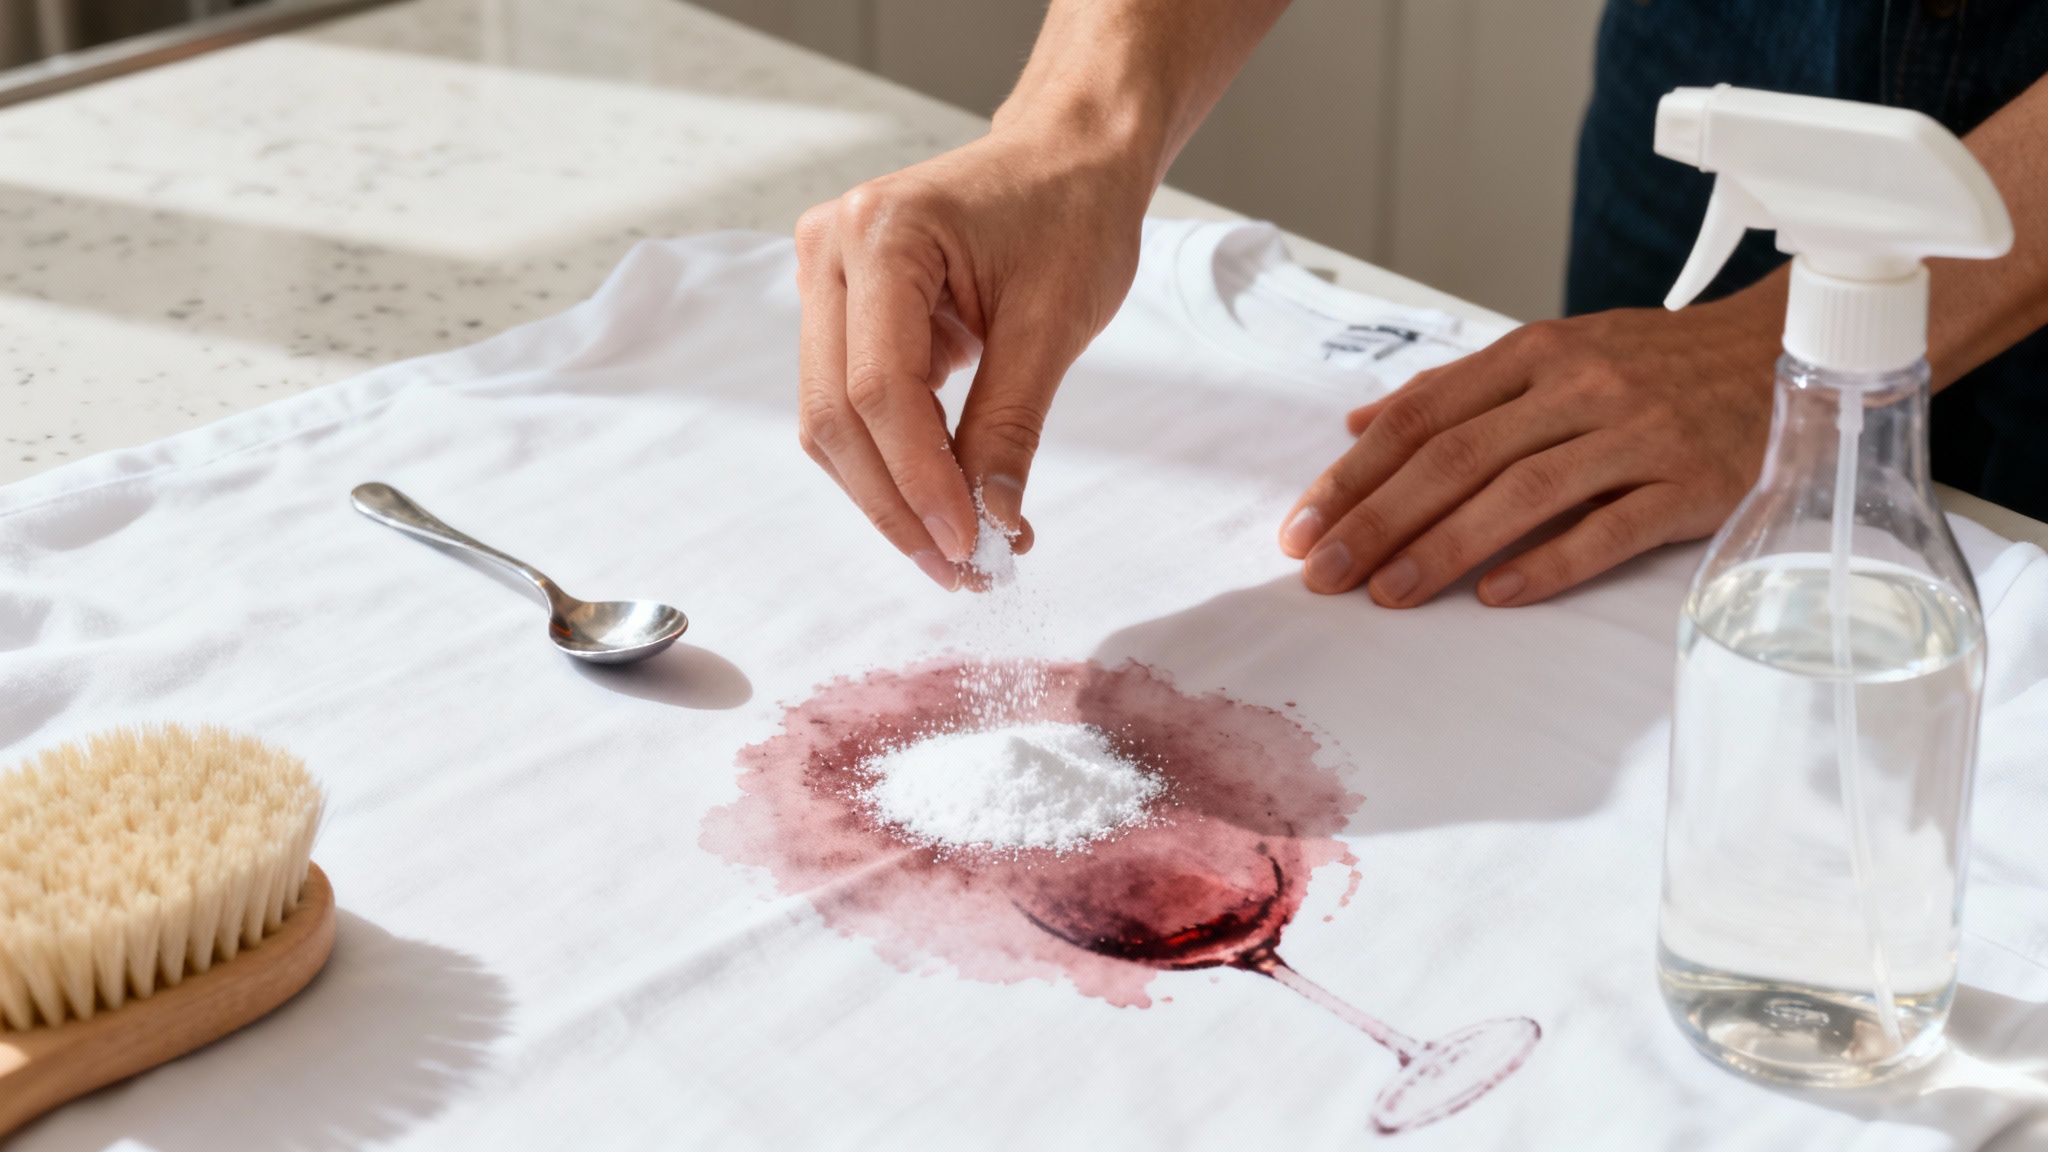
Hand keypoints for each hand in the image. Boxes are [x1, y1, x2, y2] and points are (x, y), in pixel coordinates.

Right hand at [795, 121, 1151, 589]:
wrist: (1065, 156)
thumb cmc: (1069, 213)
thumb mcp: (1054, 323)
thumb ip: (1011, 426)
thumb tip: (993, 525)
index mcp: (882, 233)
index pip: (879, 388)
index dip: (919, 480)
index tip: (970, 546)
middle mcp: (831, 251)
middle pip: (836, 415)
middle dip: (897, 505)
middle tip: (961, 571)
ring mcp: (826, 279)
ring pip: (834, 422)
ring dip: (890, 495)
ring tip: (960, 551)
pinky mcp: (841, 309)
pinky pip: (853, 406)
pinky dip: (897, 461)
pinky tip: (947, 503)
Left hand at [1277, 291, 1783, 606]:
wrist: (1785, 350)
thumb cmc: (1652, 363)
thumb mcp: (1551, 353)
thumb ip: (1455, 390)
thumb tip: (1357, 424)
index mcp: (1534, 354)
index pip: (1421, 416)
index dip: (1353, 473)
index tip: (1301, 524)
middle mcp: (1579, 387)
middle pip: (1456, 458)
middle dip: (1377, 520)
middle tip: (1322, 572)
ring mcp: (1637, 434)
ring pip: (1520, 494)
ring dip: (1443, 548)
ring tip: (1387, 595)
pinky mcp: (1689, 483)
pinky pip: (1610, 528)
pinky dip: (1549, 562)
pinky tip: (1496, 596)